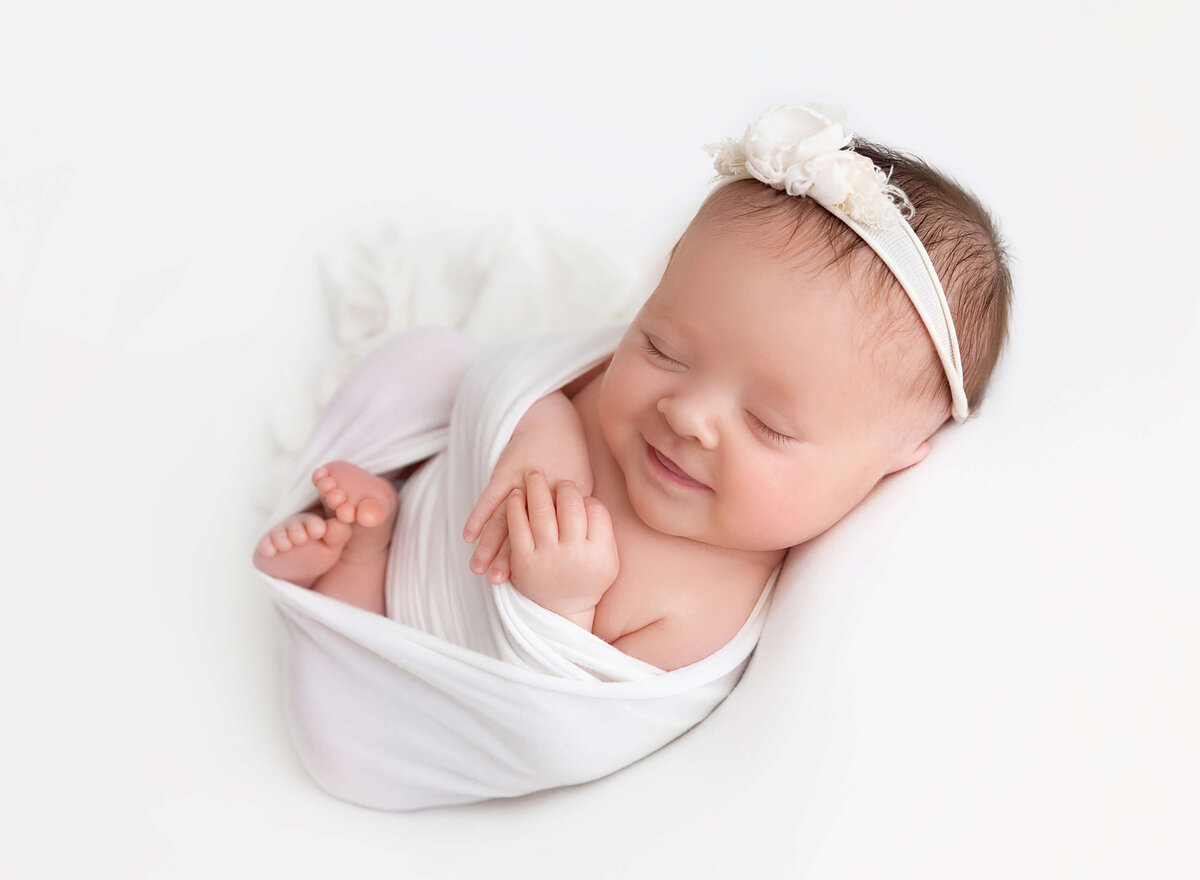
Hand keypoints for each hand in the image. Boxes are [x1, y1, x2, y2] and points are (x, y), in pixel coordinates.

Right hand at [464, 391, 592, 582]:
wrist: (553, 420)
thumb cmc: (570, 455)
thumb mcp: (580, 486)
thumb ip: (574, 513)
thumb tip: (576, 541)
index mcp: (560, 504)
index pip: (548, 538)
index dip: (536, 559)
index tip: (529, 583)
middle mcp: (539, 498)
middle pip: (523, 534)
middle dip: (508, 560)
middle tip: (498, 583)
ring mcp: (520, 485)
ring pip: (503, 521)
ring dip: (489, 546)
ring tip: (479, 570)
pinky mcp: (504, 472)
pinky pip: (489, 497)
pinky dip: (478, 516)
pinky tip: (467, 535)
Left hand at [506, 470, 617, 623]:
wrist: (560, 611)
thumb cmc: (585, 579)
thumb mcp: (607, 559)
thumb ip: (603, 530)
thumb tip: (588, 499)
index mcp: (599, 553)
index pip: (595, 509)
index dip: (585, 497)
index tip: (577, 494)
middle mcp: (574, 554)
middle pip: (570, 504)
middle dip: (564, 486)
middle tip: (559, 480)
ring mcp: (547, 557)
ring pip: (542, 510)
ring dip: (537, 487)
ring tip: (534, 474)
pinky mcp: (523, 561)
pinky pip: (517, 525)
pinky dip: (516, 506)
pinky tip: (516, 494)